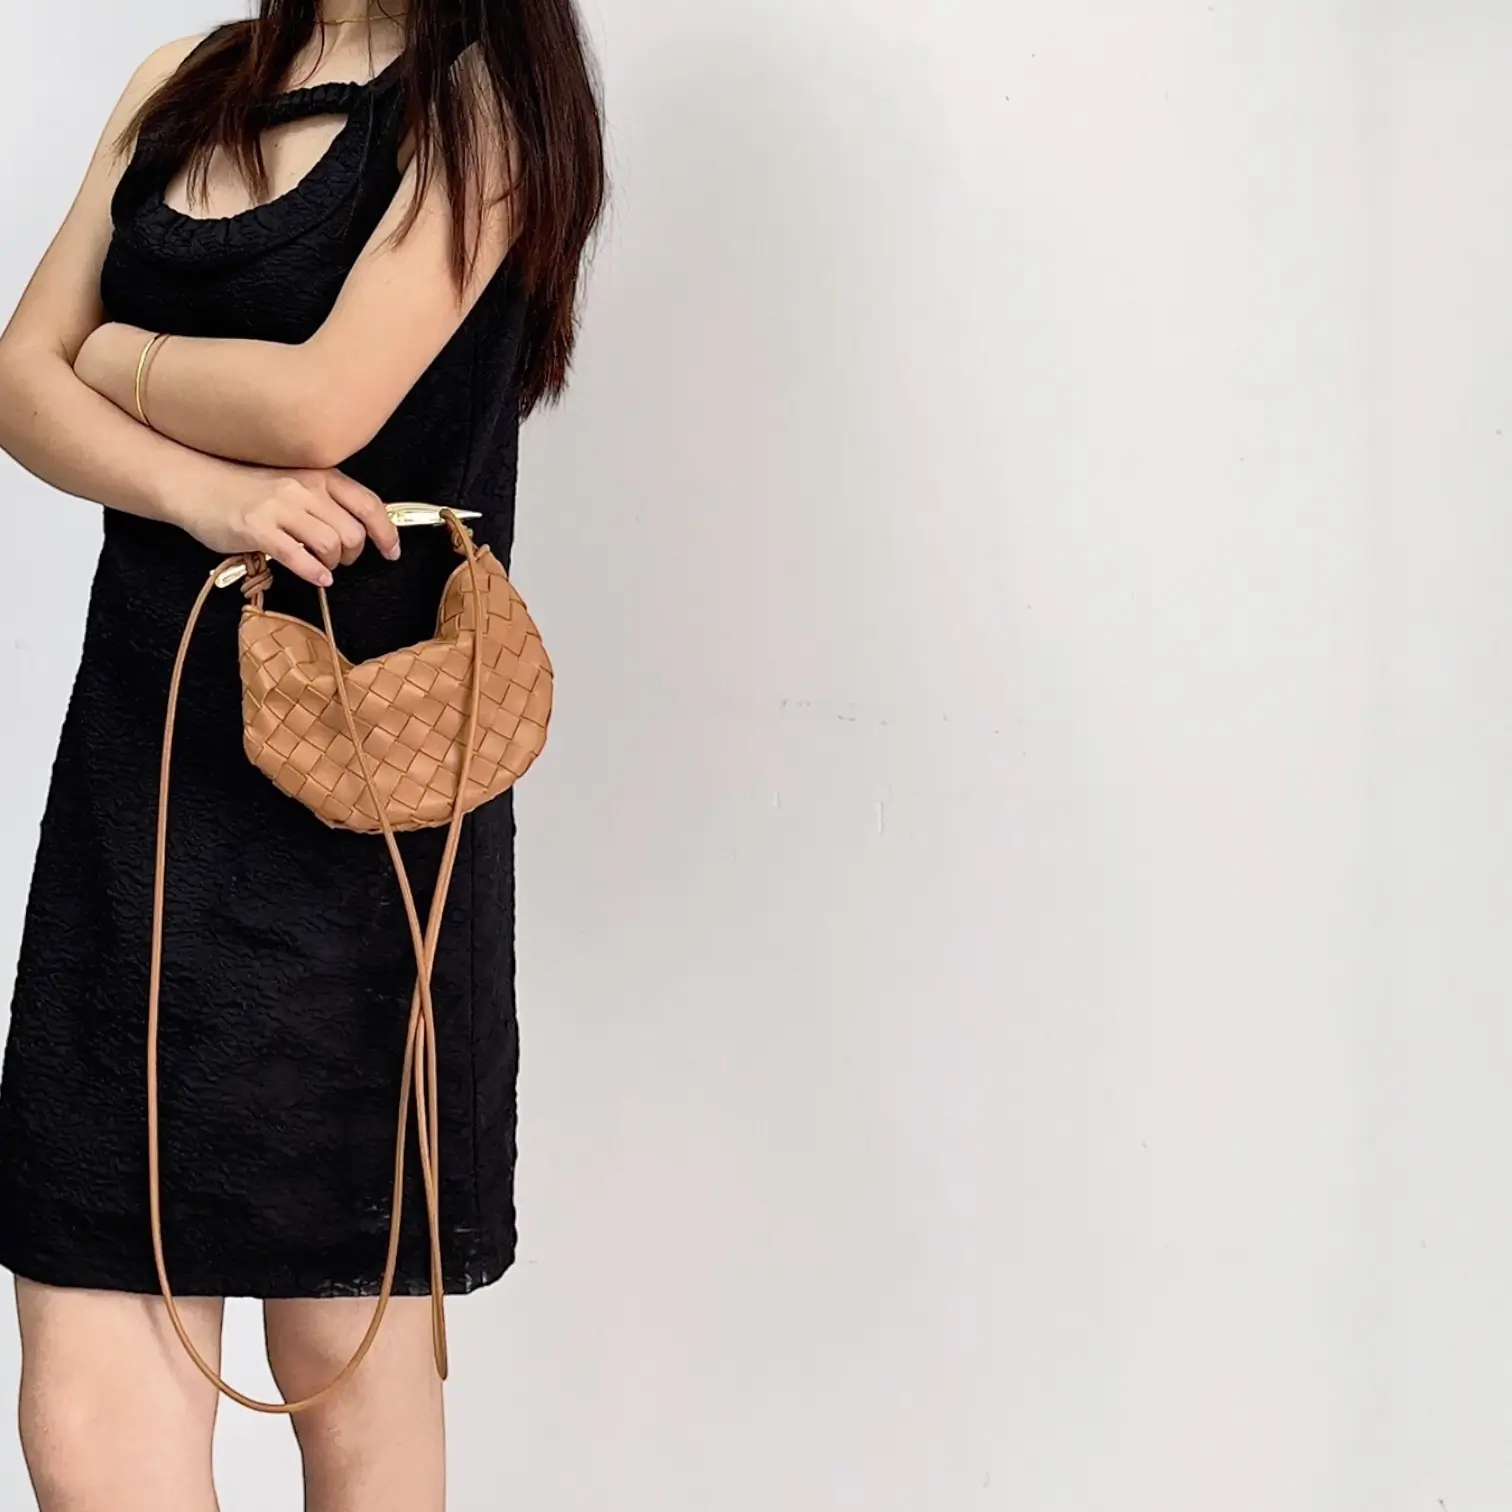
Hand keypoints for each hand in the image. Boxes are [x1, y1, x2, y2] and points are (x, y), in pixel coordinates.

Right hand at [172, 466, 401, 586]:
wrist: (194, 482)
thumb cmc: (245, 488)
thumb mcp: (293, 484)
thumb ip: (324, 501)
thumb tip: (358, 528)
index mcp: (318, 476)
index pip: (369, 504)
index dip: (386, 533)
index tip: (391, 551)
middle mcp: (304, 488)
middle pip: (353, 532)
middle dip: (354, 555)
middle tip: (343, 561)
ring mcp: (280, 507)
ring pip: (331, 544)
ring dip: (334, 564)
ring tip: (323, 566)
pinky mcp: (257, 528)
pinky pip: (298, 556)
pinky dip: (314, 572)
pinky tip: (317, 577)